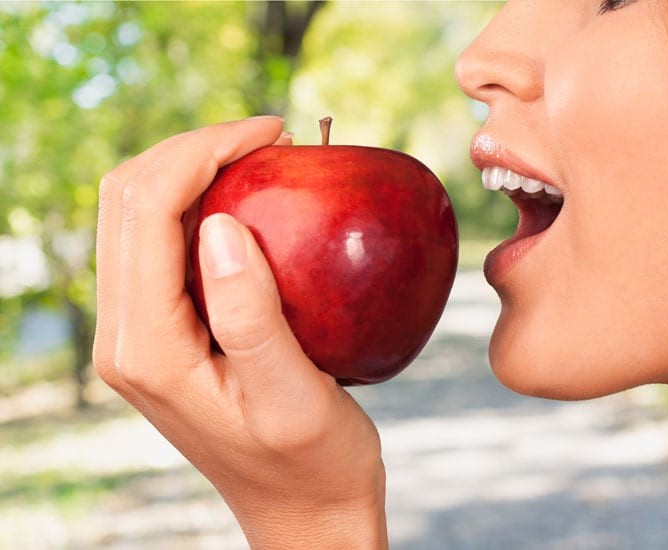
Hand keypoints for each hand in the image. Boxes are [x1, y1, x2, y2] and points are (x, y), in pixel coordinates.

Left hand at [93, 117, 386, 548]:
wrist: (302, 508)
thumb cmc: (312, 461)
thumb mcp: (293, 397)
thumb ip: (251, 317)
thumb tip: (219, 223)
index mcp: (148, 348)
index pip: (147, 212)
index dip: (202, 151)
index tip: (272, 132)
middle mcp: (125, 336)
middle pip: (127, 201)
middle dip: (191, 148)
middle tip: (270, 136)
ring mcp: (138, 333)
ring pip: (137, 215)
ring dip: (192, 170)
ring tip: (261, 158)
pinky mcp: (162, 331)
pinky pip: (161, 243)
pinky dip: (199, 204)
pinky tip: (250, 201)